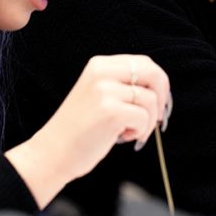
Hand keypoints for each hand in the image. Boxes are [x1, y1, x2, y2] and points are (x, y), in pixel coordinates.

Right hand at [6, 55, 170, 207]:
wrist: (53, 153)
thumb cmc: (81, 129)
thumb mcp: (99, 95)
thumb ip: (123, 85)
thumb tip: (161, 89)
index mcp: (99, 65)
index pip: (144, 62)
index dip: (158, 82)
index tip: (159, 100)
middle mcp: (102, 72)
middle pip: (153, 73)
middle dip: (162, 96)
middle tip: (158, 117)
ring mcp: (105, 91)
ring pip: (151, 100)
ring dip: (148, 121)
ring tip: (129, 131)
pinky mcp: (110, 111)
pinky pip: (144, 118)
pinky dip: (140, 131)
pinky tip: (122, 137)